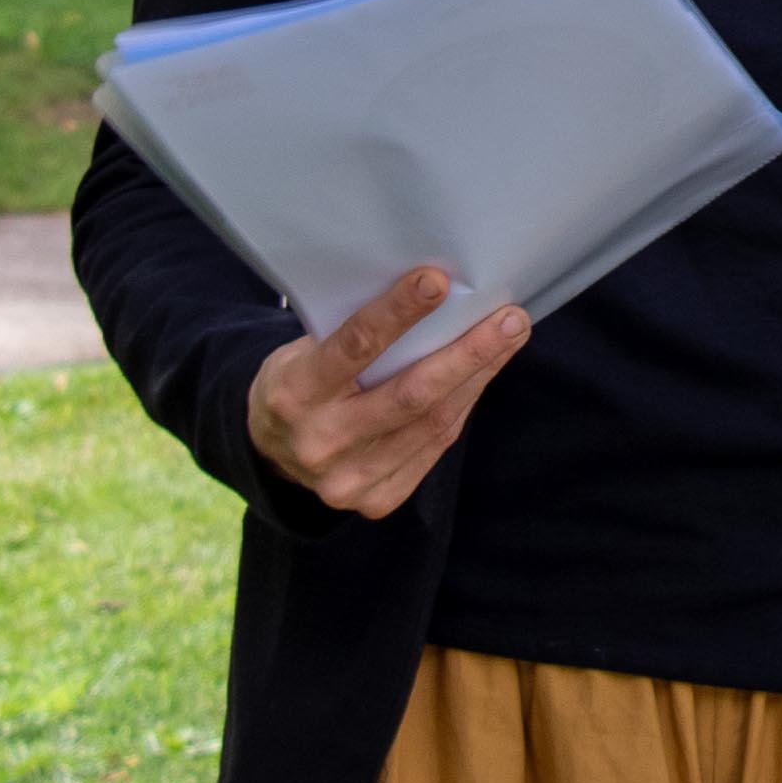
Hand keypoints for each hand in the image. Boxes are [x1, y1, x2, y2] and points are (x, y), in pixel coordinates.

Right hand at [243, 268, 528, 518]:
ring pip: (432, 424)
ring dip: (478, 376)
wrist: (271, 451)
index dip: (398, 312)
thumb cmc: (300, 380)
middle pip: (410, 395)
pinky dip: (462, 407)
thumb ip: (355, 334)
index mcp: (294, 393)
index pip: (354, 346)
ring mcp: (349, 480)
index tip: (438, 281)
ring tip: (509, 338)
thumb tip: (435, 298)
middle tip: (510, 318)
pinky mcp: (376, 501)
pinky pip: (433, 448)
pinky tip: (482, 376)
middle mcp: (321, 442)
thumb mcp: (304, 350)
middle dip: (468, 353)